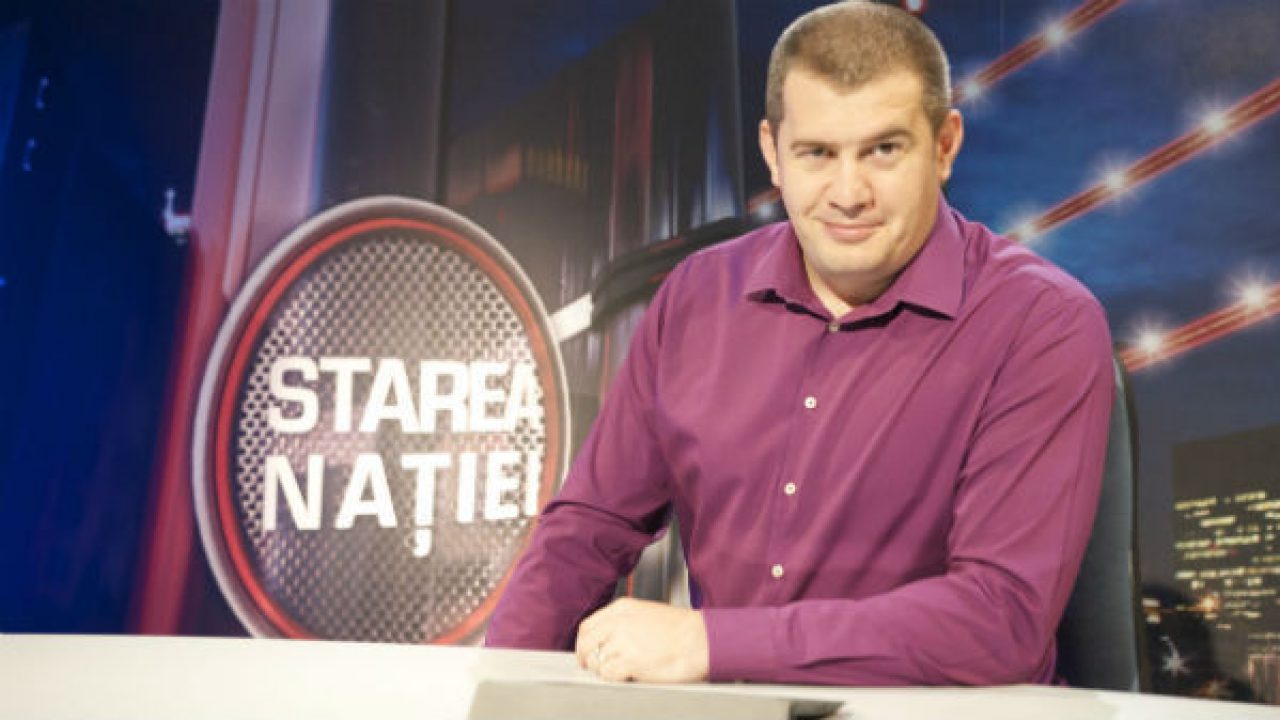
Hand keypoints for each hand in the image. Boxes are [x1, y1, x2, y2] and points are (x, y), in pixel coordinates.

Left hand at [574, 597, 708, 682]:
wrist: (701, 639)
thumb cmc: (682, 629)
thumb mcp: (647, 613)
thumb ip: (624, 622)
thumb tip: (609, 638)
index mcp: (622, 608)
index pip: (588, 625)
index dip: (584, 642)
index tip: (585, 650)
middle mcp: (618, 622)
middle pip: (585, 643)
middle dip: (585, 658)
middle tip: (590, 666)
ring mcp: (622, 642)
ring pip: (595, 661)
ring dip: (602, 669)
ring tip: (616, 671)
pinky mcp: (629, 662)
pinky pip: (608, 674)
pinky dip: (613, 678)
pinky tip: (626, 675)